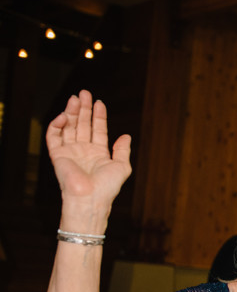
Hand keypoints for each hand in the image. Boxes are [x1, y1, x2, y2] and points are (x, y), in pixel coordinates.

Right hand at [46, 90, 131, 209]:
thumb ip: (123, 150)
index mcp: (98, 153)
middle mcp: (83, 151)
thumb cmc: (107, 187)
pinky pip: (54, 136)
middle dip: (83, 109)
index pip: (98, 130)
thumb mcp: (122, 166)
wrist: (90, 198)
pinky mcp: (57, 154)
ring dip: (71, 112)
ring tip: (75, 99)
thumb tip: (126, 136)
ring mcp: (70, 152)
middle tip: (84, 93)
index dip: (98, 116)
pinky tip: (65, 115)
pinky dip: (57, 124)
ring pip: (69, 126)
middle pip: (82, 124)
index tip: (100, 102)